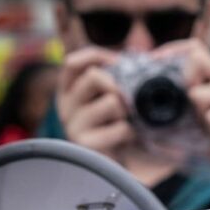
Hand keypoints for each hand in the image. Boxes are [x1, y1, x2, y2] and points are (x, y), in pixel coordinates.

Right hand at [57, 47, 132, 161]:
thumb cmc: (117, 125)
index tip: (117, 62)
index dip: (96, 56)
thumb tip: (143, 44)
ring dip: (127, 113)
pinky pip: (120, 128)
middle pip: (95, 76)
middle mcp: (65, 106)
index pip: (73, 62)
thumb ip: (120, 71)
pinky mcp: (85, 145)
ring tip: (123, 125)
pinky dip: (130, 133)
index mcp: (69, 89)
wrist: (118, 166)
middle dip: (119, 86)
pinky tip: (125, 141)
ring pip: (112, 102)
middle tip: (126, 102)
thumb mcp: (116, 94)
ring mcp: (73, 126)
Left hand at [152, 40, 209, 182]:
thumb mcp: (194, 125)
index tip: (152, 64)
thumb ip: (174, 118)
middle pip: (197, 57)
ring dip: (196, 114)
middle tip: (188, 107)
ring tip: (209, 126)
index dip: (170, 50)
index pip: (193, 48)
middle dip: (182, 82)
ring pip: (198, 93)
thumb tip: (139, 124)